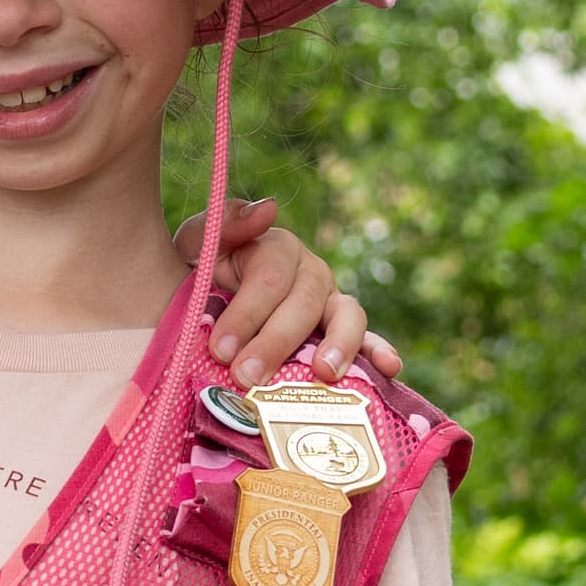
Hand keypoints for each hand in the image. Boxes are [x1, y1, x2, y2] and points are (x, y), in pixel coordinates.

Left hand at [182, 196, 400, 388]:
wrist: (198, 304)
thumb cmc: (198, 276)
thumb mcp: (196, 245)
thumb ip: (223, 225)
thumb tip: (269, 209)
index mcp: (277, 249)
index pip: (270, 278)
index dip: (246, 313)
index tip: (220, 349)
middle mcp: (311, 274)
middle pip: (305, 303)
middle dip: (276, 342)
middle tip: (247, 376)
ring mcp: (331, 304)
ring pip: (347, 316)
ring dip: (340, 344)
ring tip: (324, 373)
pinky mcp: (342, 336)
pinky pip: (367, 341)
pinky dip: (379, 353)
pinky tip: (389, 368)